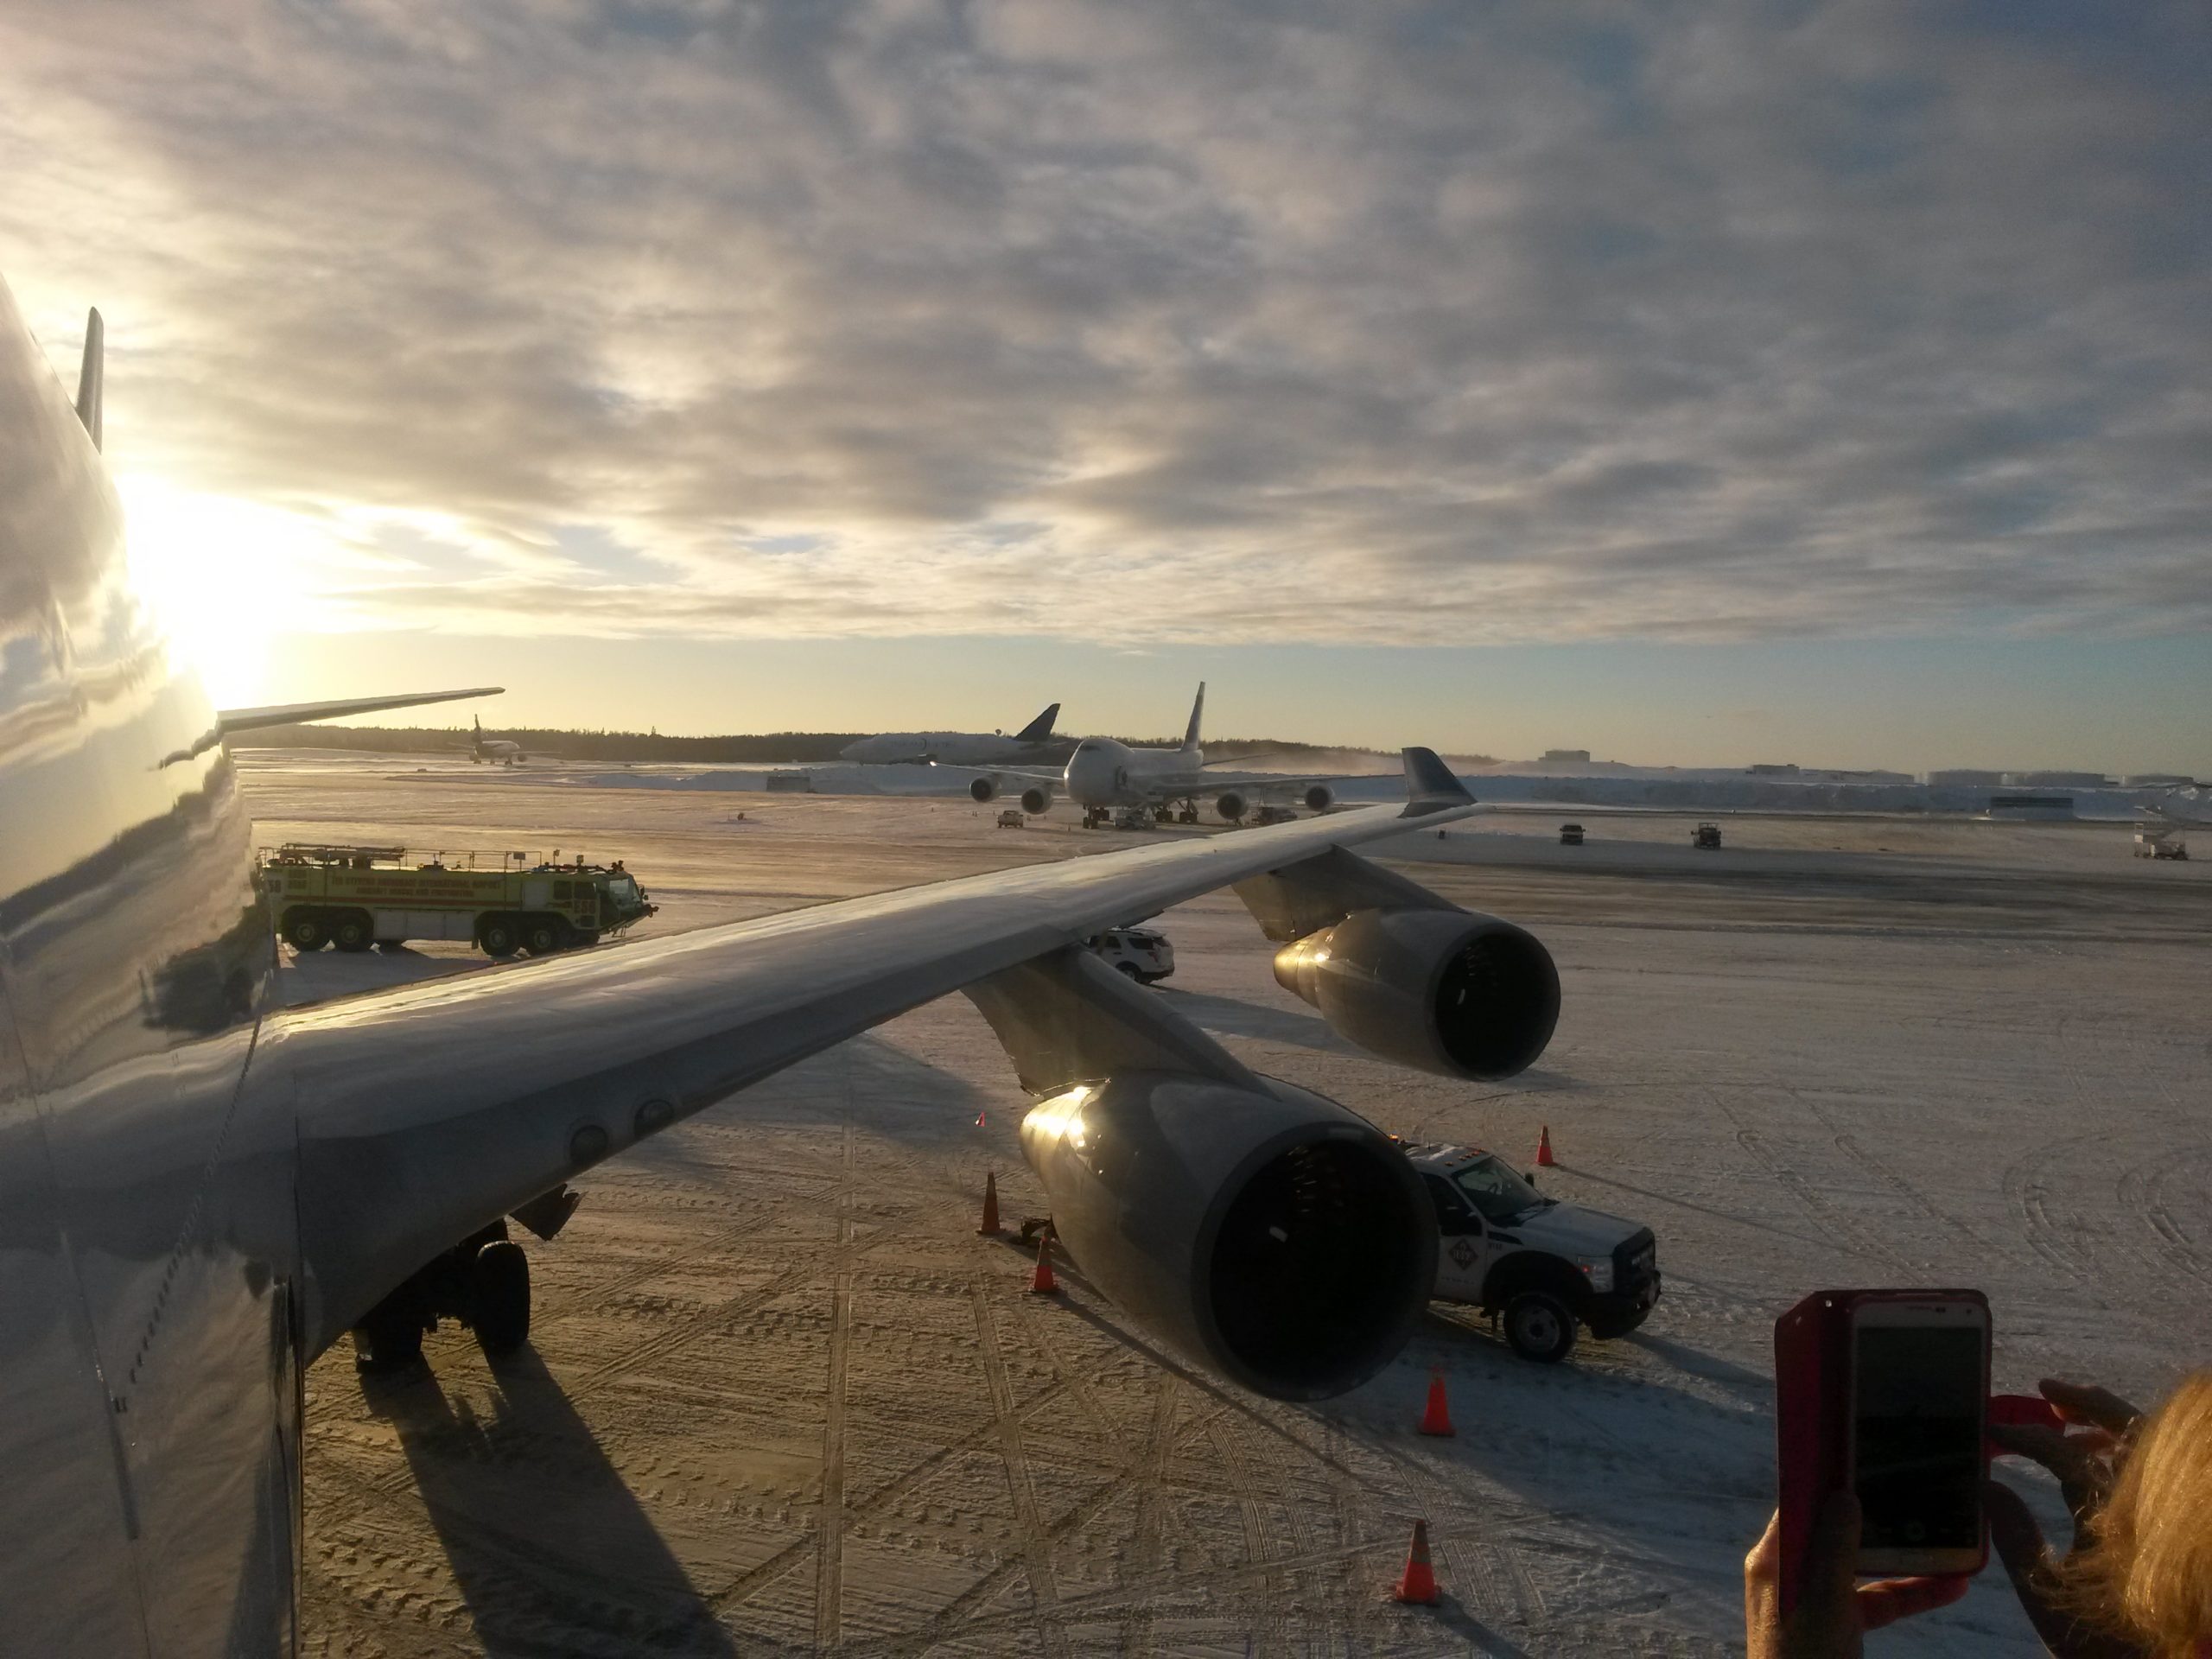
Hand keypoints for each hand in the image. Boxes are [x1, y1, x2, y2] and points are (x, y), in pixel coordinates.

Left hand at [1745, 1494, 1968, 1658]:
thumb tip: (1846, 1494)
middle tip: (1915, 1485)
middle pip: (1836, 1530)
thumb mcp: (1824, 1604)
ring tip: (1947, 1537)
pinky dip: (1910, 1594)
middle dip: (1877, 1513)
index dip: (1827, 1476)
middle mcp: (1792, 1571)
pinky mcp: (1840, 1624)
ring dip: (1906, 1557)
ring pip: (1865, 1567)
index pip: (1798, 1501)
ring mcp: (1817, 1597)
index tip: (1862, 1450)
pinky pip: (1878, 1601)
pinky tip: (1951, 1587)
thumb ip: (1834, 1550)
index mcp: (1775, 1559)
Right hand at [1986, 1377, 2148, 1658]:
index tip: (1994, 1432)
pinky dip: (2130, 1452)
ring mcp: (2166, 1515)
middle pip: (2126, 1429)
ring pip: (2150, 1446)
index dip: (2025, 1436)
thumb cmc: (2101, 1641)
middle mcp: (2146, 1506)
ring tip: (2074, 1417)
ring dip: (2112, 1422)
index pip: (2063, 1454)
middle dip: (2086, 1402)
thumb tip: (1986, 1485)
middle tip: (2048, 1389)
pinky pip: (2159, 1470)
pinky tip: (2104, 1457)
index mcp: (2110, 1519)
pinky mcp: (2174, 1527)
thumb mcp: (2045, 1595)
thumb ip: (2014, 1537)